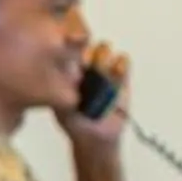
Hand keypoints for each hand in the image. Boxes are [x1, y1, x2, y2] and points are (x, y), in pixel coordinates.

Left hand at [65, 39, 131, 154]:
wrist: (98, 137)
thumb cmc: (76, 125)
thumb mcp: (64, 111)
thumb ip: (62, 96)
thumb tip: (59, 81)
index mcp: (65, 74)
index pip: (65, 51)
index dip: (68, 47)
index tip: (70, 54)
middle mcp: (83, 68)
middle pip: (85, 44)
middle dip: (86, 49)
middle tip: (86, 64)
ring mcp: (102, 71)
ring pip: (103, 48)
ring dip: (102, 56)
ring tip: (101, 71)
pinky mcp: (120, 76)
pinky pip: (122, 60)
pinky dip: (121, 63)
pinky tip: (117, 74)